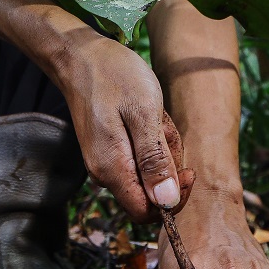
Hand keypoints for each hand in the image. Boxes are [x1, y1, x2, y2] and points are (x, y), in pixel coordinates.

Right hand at [54, 33, 185, 220]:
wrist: (81, 56)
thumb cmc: (114, 77)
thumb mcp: (144, 114)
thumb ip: (154, 161)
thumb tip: (167, 203)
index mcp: (112, 169)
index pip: (146, 213)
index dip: (173, 200)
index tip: (188, 170)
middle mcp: (104, 173)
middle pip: (150, 193)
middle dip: (168, 165)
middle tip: (165, 128)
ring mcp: (103, 162)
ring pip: (146, 174)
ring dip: (161, 149)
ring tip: (155, 116)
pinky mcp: (106, 150)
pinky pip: (137, 158)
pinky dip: (150, 140)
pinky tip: (148, 116)